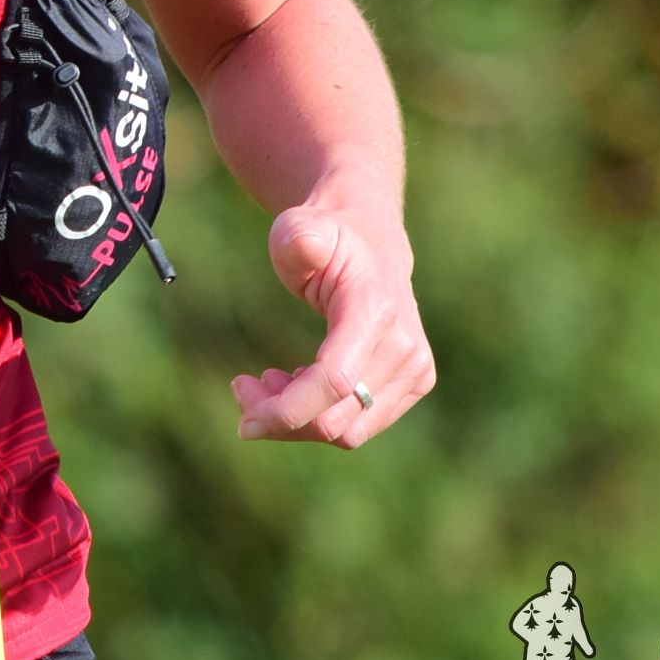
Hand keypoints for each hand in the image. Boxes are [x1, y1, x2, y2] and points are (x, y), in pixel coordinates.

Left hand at [230, 194, 432, 447]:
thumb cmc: (327, 236)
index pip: (334, 382)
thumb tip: (303, 245)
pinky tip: (298, 381)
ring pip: (347, 432)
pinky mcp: (414, 384)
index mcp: (375, 311)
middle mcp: (405, 347)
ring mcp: (415, 370)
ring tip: (270, 380)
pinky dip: (320, 417)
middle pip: (335, 419)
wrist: (371, 241)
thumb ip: (298, 237)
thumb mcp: (300, 226)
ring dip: (298, 421)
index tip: (243, 418)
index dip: (287, 410)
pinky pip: (359, 426)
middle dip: (279, 416)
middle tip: (244, 387)